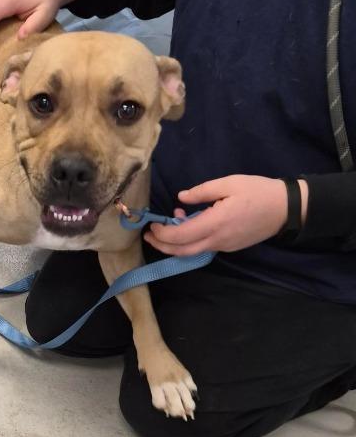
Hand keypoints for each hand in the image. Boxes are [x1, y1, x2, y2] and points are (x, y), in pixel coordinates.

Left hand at [144, 175, 306, 255]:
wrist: (286, 209)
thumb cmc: (259, 192)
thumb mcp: (230, 183)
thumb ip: (202, 191)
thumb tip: (181, 197)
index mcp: (215, 223)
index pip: (180, 237)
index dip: (162, 233)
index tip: (153, 223)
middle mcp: (217, 240)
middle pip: (181, 251)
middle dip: (161, 245)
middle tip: (149, 234)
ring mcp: (223, 247)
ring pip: (191, 252)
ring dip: (176, 243)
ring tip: (169, 225)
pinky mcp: (229, 247)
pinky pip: (204, 247)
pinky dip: (191, 240)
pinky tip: (191, 224)